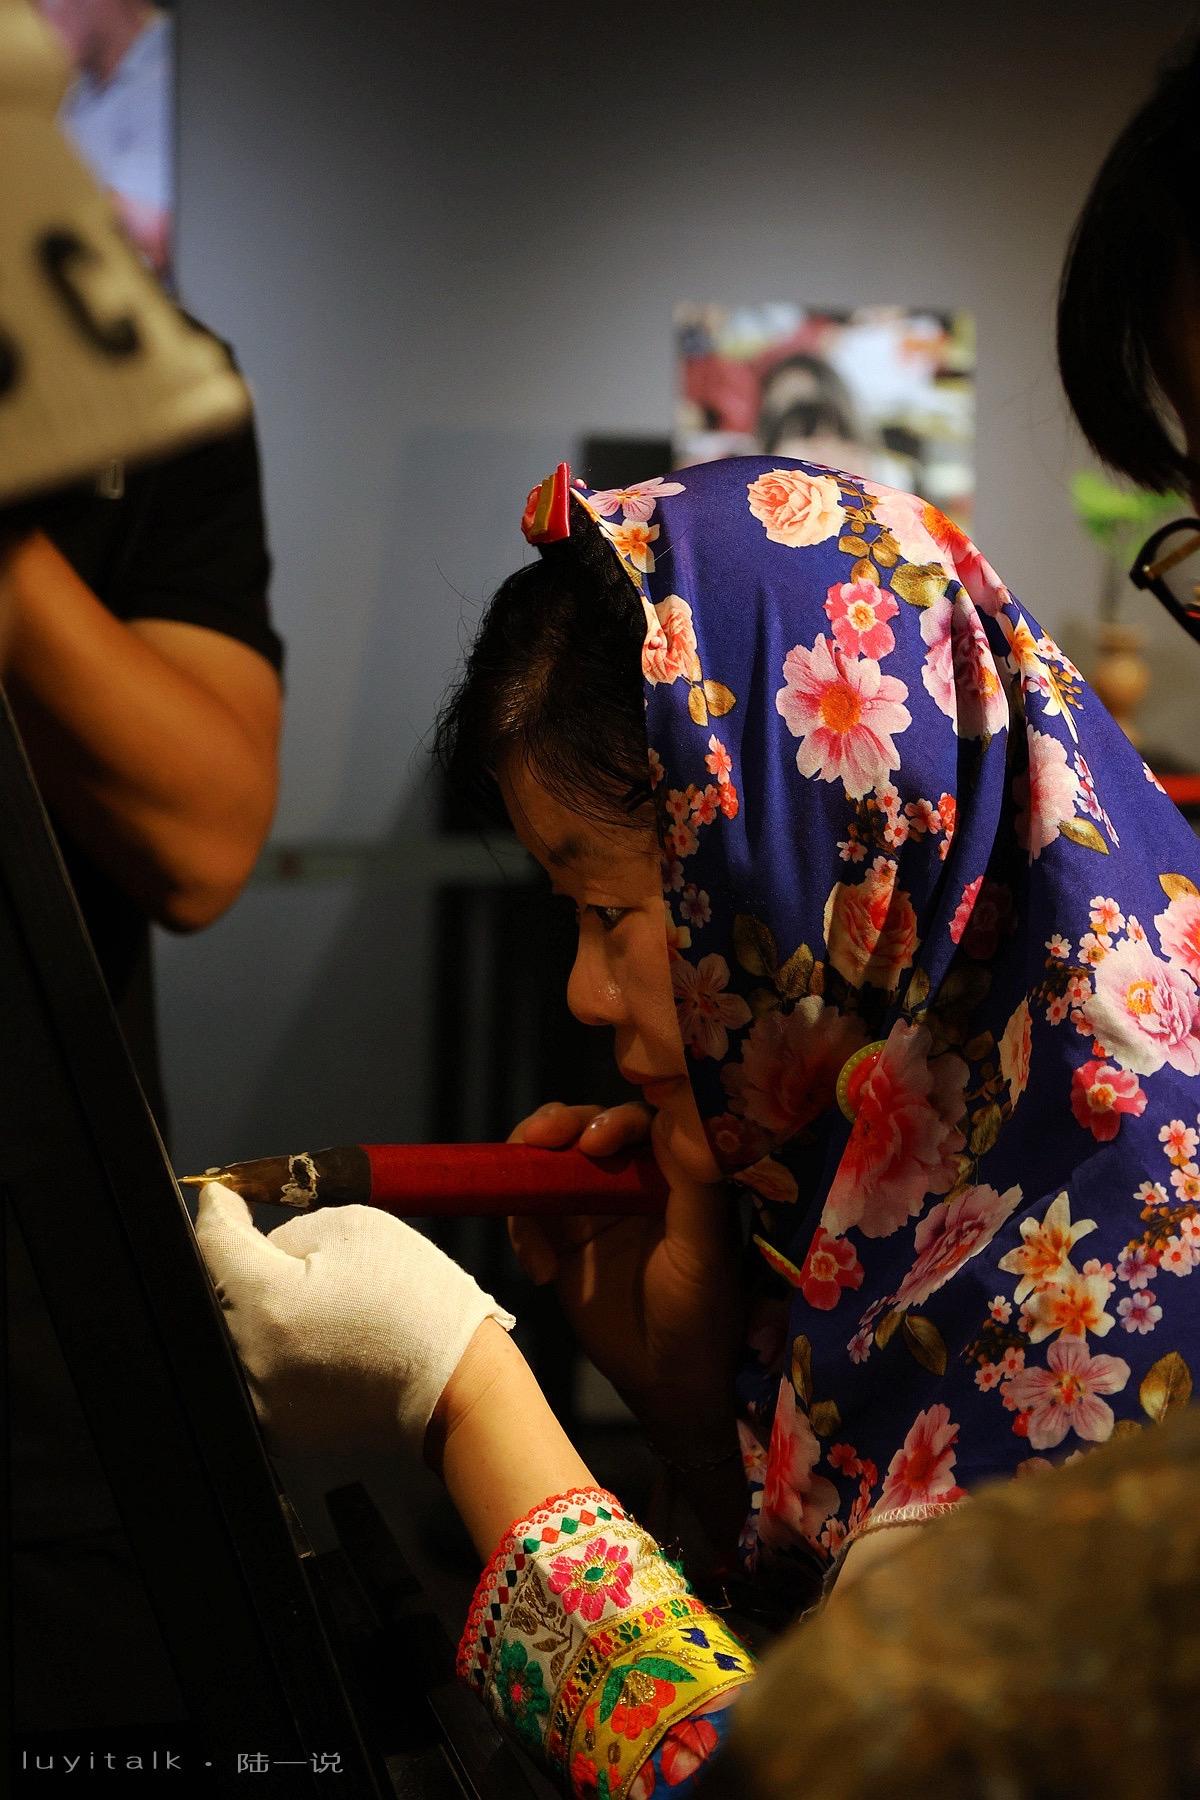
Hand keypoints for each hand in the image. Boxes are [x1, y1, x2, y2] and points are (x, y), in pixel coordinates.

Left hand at [194, 1184, 513, 1457]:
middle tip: (270, 1243)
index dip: (219, 1209)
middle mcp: (251, 1358)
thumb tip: (257, 1244)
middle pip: (218, 1290)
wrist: (453, 1387)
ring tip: (305, 1296)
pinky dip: (274, 1347)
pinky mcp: (277, 1427)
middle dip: (239, 1261)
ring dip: (256, 1307)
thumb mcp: (356, 1228)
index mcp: (268, 1302)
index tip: (222, 1196)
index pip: (213, 1242)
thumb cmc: (418, 1302)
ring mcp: (260, 1401)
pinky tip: (315, 1335)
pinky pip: (256, 1372)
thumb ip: (288, 1230)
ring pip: (235, 1333)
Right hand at [507, 1101, 742, 1459]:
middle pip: (586, 1128)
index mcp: (672, 1174)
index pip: (640, 1123)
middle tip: (533, 1141)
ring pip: (550, 1162)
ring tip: (523, 1208)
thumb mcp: (702, 1250)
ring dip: (528, 1172)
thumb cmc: (699, 1314)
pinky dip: (521, 1230)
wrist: (664, 1380)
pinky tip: (540, 1270)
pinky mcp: (560, 1237)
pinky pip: (528, 1212)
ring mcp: (592, 1206)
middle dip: (557, 1126)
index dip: (612, 1119)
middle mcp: (630, 1180)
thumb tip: (672, 1121)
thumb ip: (691, 1186)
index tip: (592, 1140)